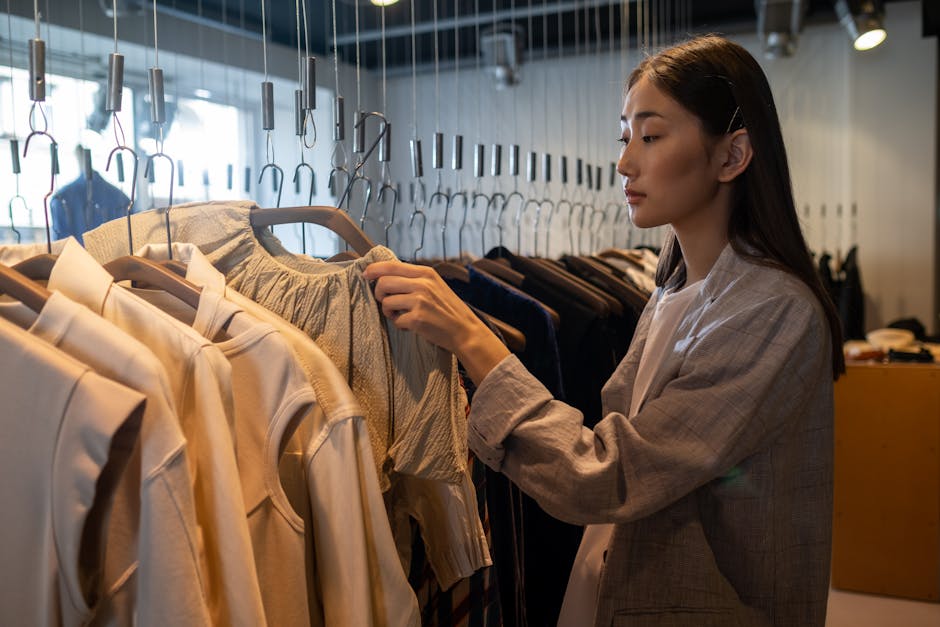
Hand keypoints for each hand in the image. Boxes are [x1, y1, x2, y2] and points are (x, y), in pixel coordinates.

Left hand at [363, 260, 510, 384]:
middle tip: (386, 302)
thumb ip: (414, 279)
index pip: (391, 265)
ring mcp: (419, 301)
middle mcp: (422, 284)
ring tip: (401, 315)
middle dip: (379, 294)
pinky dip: (399, 325)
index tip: (365, 275)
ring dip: (389, 311)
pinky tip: (410, 325)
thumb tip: (385, 275)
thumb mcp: (435, 285)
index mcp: (426, 273)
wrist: (464, 330)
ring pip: (386, 302)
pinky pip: (395, 320)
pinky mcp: (417, 319)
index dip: (374, 269)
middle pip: (383, 283)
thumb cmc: (447, 309)